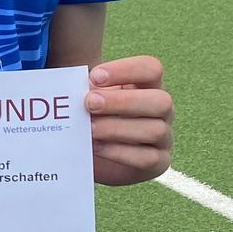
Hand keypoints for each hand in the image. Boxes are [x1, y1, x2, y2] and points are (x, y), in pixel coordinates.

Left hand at [84, 55, 172, 184]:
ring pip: (154, 130)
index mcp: (148, 85)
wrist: (96, 152)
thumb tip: (68, 90)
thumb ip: (85, 90)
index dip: (126, 70)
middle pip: (161, 101)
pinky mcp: (158, 162)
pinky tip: (95, 146)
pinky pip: (147, 158)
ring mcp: (164, 137)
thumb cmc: (94, 116)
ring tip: (89, 128)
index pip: (151, 69)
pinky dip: (118, 152)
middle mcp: (162, 110)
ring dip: (116, 128)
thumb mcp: (90, 98)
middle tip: (89, 104)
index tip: (94, 77)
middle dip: (122, 102)